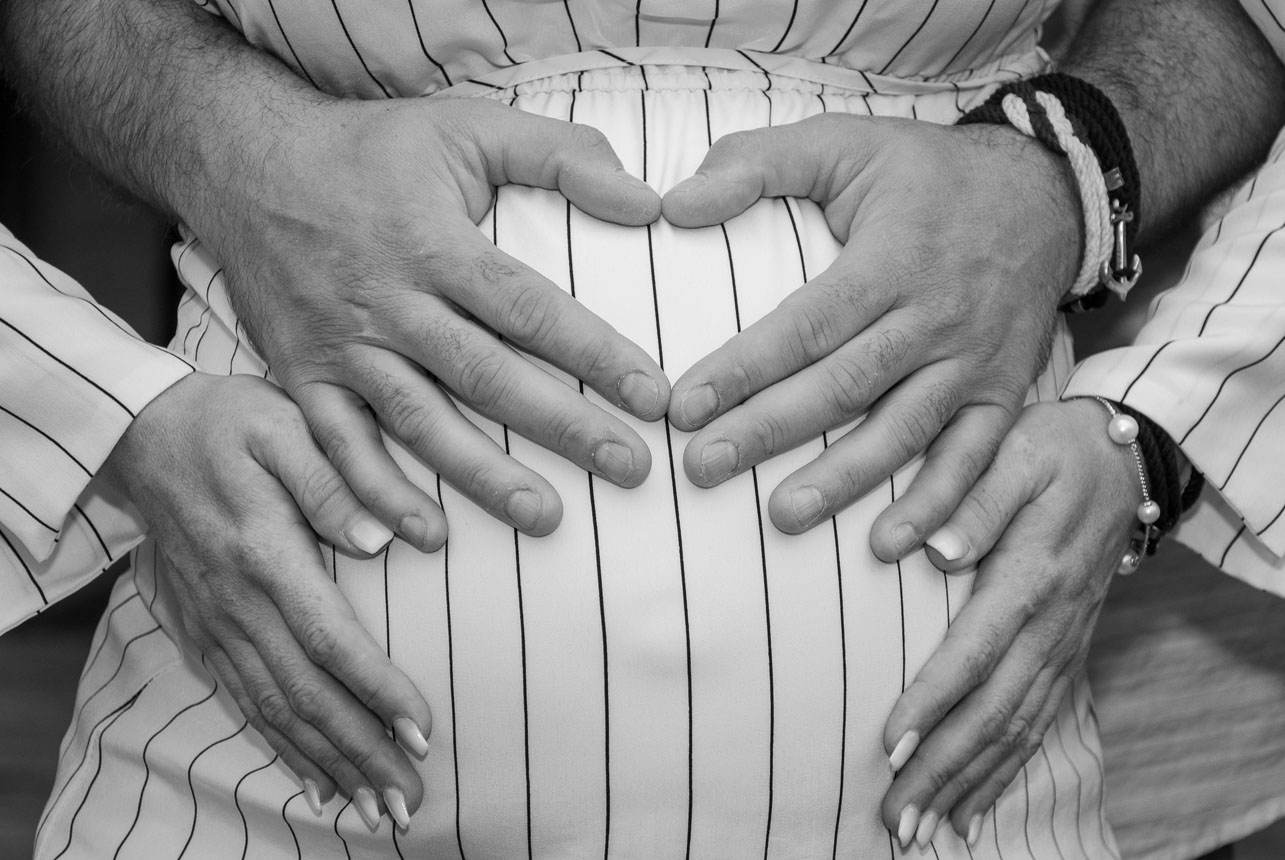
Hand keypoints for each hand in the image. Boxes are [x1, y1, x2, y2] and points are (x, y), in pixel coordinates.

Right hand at [100, 372, 431, 827]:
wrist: (142, 435)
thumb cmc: (229, 422)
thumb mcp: (285, 427)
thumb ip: (334, 483)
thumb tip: (386, 539)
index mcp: (264, 554)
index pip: (330, 639)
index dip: (377, 691)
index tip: (423, 730)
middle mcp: (237, 603)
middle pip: (304, 695)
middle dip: (361, 752)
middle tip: (410, 799)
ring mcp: (215, 623)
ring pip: (274, 710)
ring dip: (328, 763)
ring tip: (376, 807)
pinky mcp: (203, 631)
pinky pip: (243, 701)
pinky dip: (282, 746)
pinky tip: (316, 778)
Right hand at [207, 95, 667, 548]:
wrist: (244, 162)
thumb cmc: (372, 148)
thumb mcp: (469, 125)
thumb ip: (562, 156)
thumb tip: (648, 202)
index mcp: (434, 243)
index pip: (529, 308)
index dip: (595, 354)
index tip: (655, 396)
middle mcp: (389, 303)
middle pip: (487, 376)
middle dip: (563, 427)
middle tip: (631, 469)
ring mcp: (342, 347)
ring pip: (420, 422)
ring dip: (482, 475)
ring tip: (546, 518)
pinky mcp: (302, 377)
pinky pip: (338, 446)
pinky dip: (375, 494)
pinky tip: (425, 537)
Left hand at [661, 115, 1079, 549]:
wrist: (1045, 194)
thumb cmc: (925, 172)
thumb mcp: (842, 142)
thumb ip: (757, 164)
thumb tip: (673, 203)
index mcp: (890, 259)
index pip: (806, 324)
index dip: (745, 367)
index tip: (683, 405)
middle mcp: (934, 317)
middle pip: (843, 385)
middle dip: (769, 431)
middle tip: (704, 469)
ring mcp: (973, 362)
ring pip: (903, 429)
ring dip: (844, 480)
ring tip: (783, 517)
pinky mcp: (1002, 393)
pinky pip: (973, 458)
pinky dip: (939, 505)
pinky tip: (891, 546)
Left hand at [876, 398, 1137, 848]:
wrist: (1122, 458)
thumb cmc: (1051, 449)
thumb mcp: (1012, 454)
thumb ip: (973, 502)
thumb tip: (932, 551)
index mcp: (1031, 576)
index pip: (976, 652)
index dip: (933, 702)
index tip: (890, 746)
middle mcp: (1051, 622)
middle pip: (995, 711)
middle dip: (942, 769)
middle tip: (896, 817)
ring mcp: (1063, 642)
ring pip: (1017, 728)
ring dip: (968, 782)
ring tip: (923, 829)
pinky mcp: (1065, 650)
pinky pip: (1037, 722)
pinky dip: (1004, 769)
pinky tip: (971, 803)